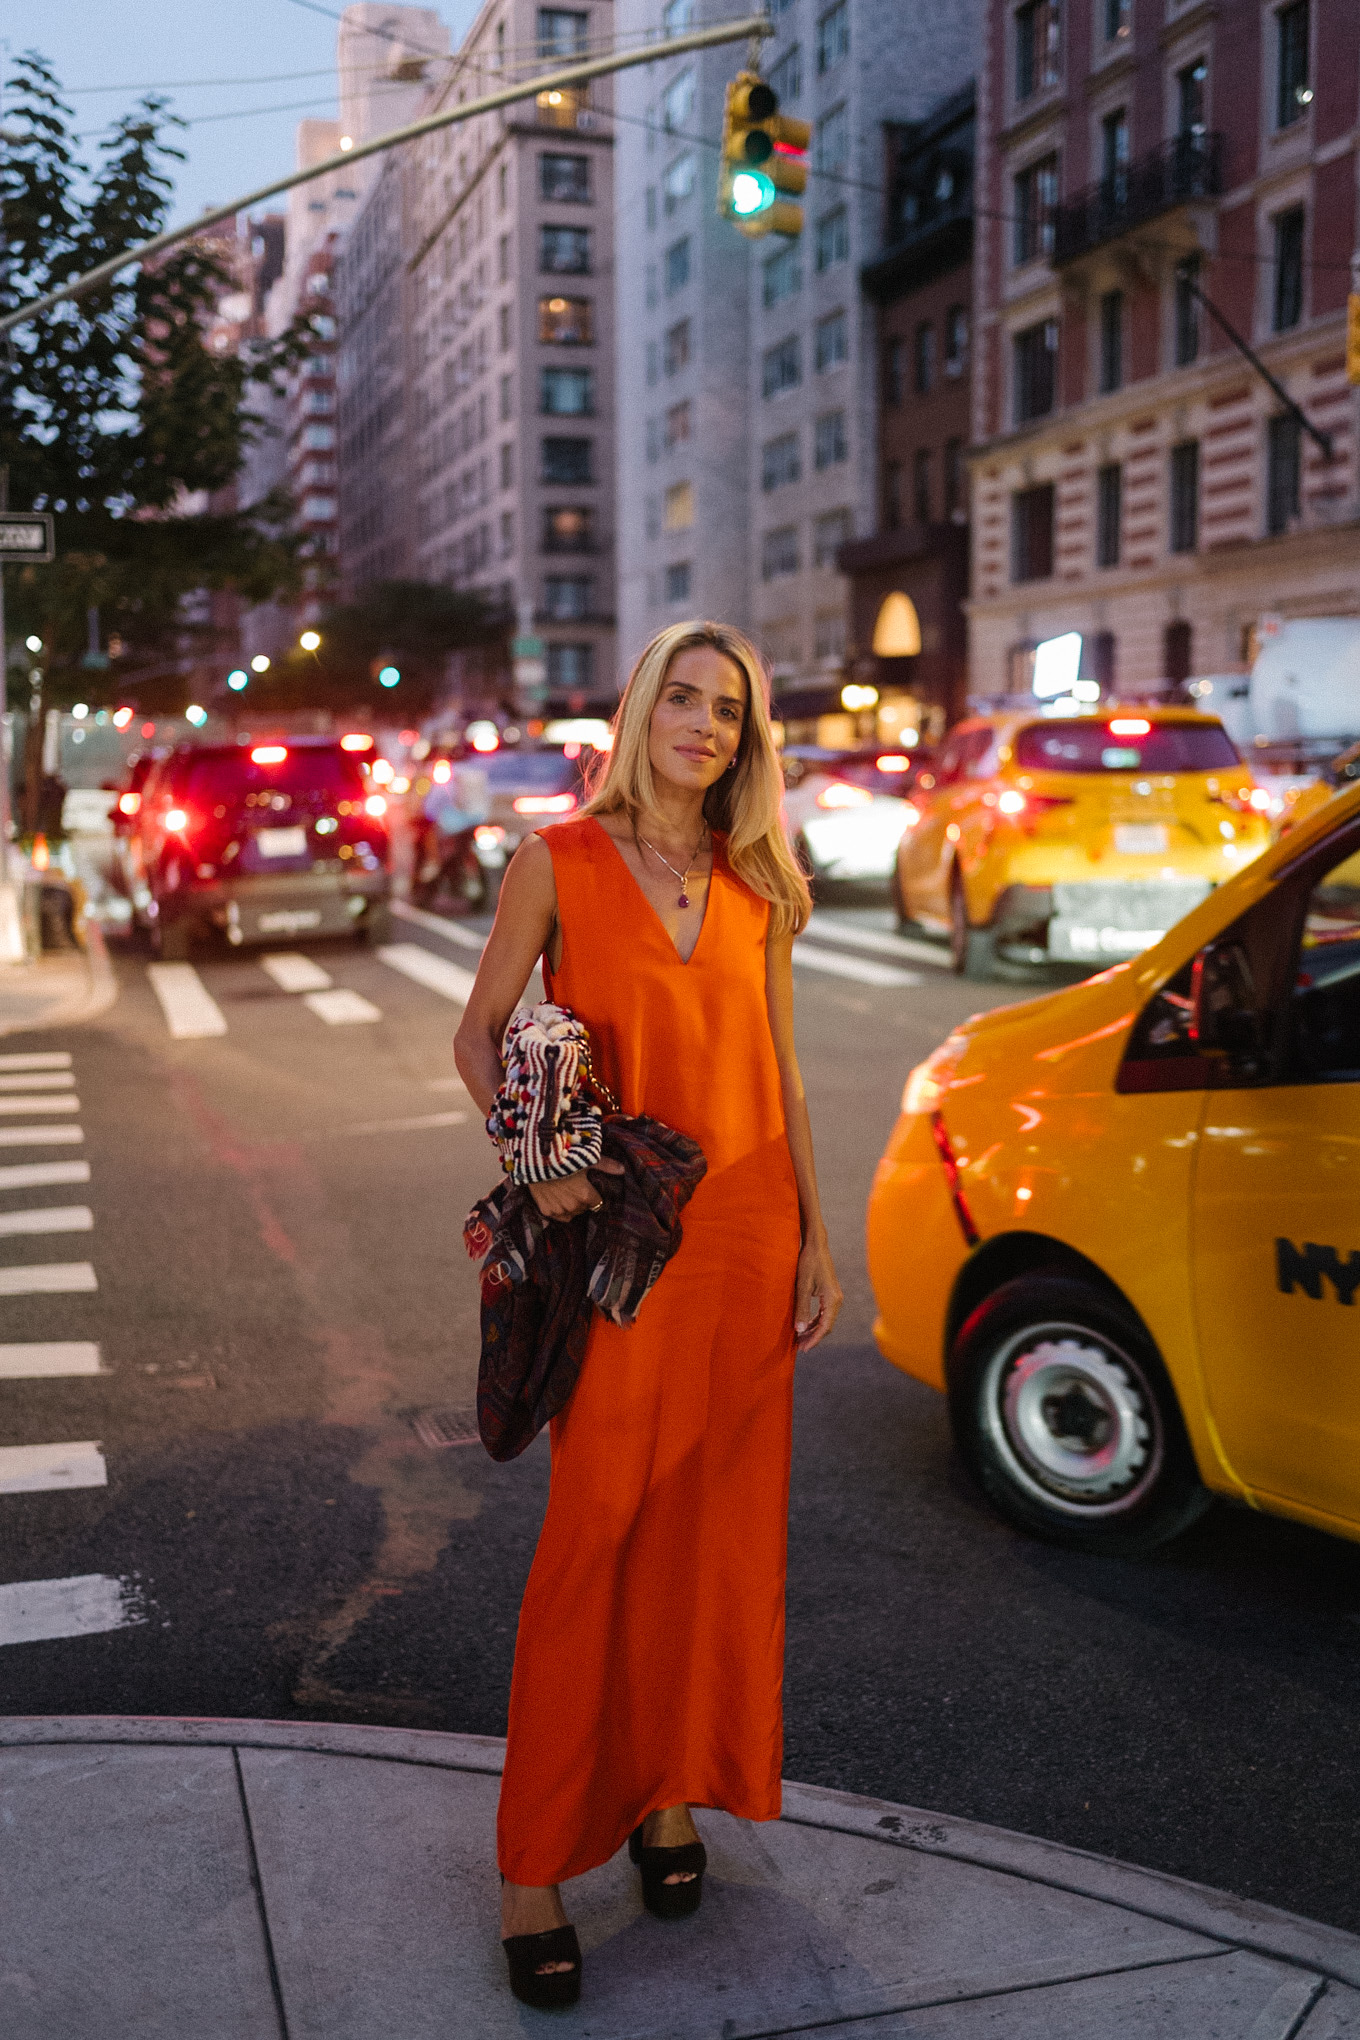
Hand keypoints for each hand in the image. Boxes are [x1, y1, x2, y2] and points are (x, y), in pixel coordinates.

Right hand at [528, 1159, 623, 1222]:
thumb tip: (623, 1169)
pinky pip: (558, 1216)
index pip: (597, 1203)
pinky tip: (557, 1198)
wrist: (536, 1160)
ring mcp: (559, 1210)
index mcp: (585, 1196)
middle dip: (582, 1200)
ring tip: (566, 1192)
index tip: (590, 1189)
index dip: (595, 1195)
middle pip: (584, 1208)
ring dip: (571, 1206)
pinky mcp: (546, 1211)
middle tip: (576, 1187)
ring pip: (572, 1213)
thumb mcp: (587, 1158)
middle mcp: (573, 1206)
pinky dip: (559, 1209)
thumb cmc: (564, 1157)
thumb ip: (606, 1165)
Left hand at [794, 1231, 841, 1351]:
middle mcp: (837, 1300)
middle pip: (827, 1326)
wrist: (816, 1245)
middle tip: (799, 1346)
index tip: (803, 1348)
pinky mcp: (830, 1294)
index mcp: (832, 1299)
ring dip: (814, 1330)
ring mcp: (835, 1297)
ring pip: (826, 1320)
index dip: (814, 1339)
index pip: (825, 1327)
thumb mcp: (802, 1286)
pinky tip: (806, 1325)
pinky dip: (816, 1321)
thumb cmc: (808, 1263)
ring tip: (800, 1338)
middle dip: (813, 1337)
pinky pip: (825, 1313)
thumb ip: (802, 1308)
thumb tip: (800, 1330)